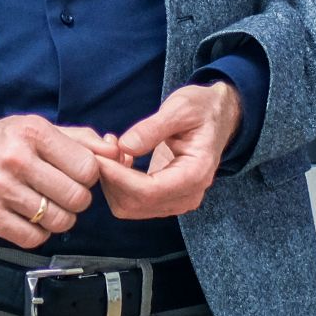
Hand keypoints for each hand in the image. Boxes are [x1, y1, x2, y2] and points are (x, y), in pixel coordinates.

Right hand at [0, 115, 109, 248]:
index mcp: (32, 131)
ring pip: (59, 221)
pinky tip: (28, 219)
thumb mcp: (34, 129)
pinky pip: (33, 238)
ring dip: (58, 220)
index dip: (88, 177)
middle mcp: (16, 157)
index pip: (87, 167)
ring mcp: (0, 187)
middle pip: (77, 197)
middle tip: (62, 196)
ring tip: (45, 207)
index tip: (75, 176)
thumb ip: (79, 139)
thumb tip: (117, 151)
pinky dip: (37, 234)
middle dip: (76, 202)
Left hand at [96, 82, 240, 220]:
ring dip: (112, 182)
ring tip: (112, 149)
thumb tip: (125, 146)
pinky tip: (121, 158)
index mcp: (195, 174)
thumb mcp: (180, 108)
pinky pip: (132, 201)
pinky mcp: (166, 198)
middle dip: (111, 180)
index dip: (117, 177)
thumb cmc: (202, 109)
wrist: (218, 117)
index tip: (97, 156)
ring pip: (129, 207)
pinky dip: (118, 183)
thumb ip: (153, 128)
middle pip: (135, 204)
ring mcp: (177, 201)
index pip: (148, 191)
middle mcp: (188, 195)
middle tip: (102, 148)